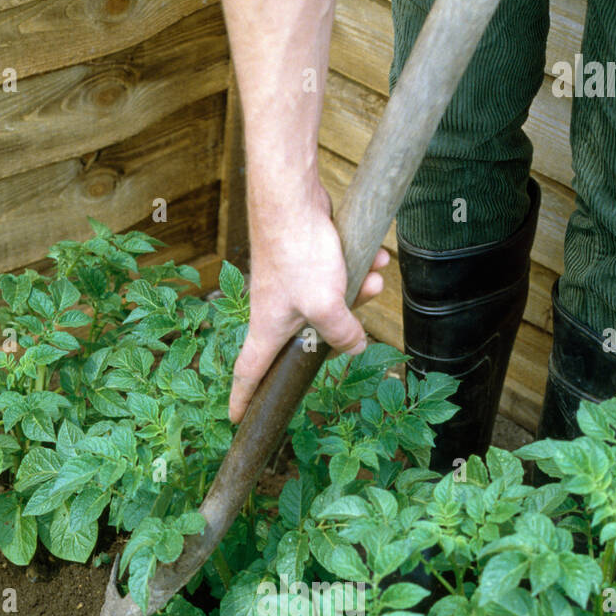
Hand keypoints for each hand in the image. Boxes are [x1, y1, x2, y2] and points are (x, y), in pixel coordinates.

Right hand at [228, 185, 388, 422]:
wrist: (293, 196)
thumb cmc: (297, 252)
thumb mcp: (326, 304)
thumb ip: (342, 333)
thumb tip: (355, 348)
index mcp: (267, 328)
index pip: (249, 373)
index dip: (243, 398)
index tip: (239, 418)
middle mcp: (276, 309)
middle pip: (308, 337)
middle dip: (342, 330)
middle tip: (361, 324)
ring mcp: (291, 284)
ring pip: (331, 303)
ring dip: (359, 291)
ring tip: (376, 276)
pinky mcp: (306, 260)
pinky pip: (337, 275)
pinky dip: (358, 268)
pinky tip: (376, 256)